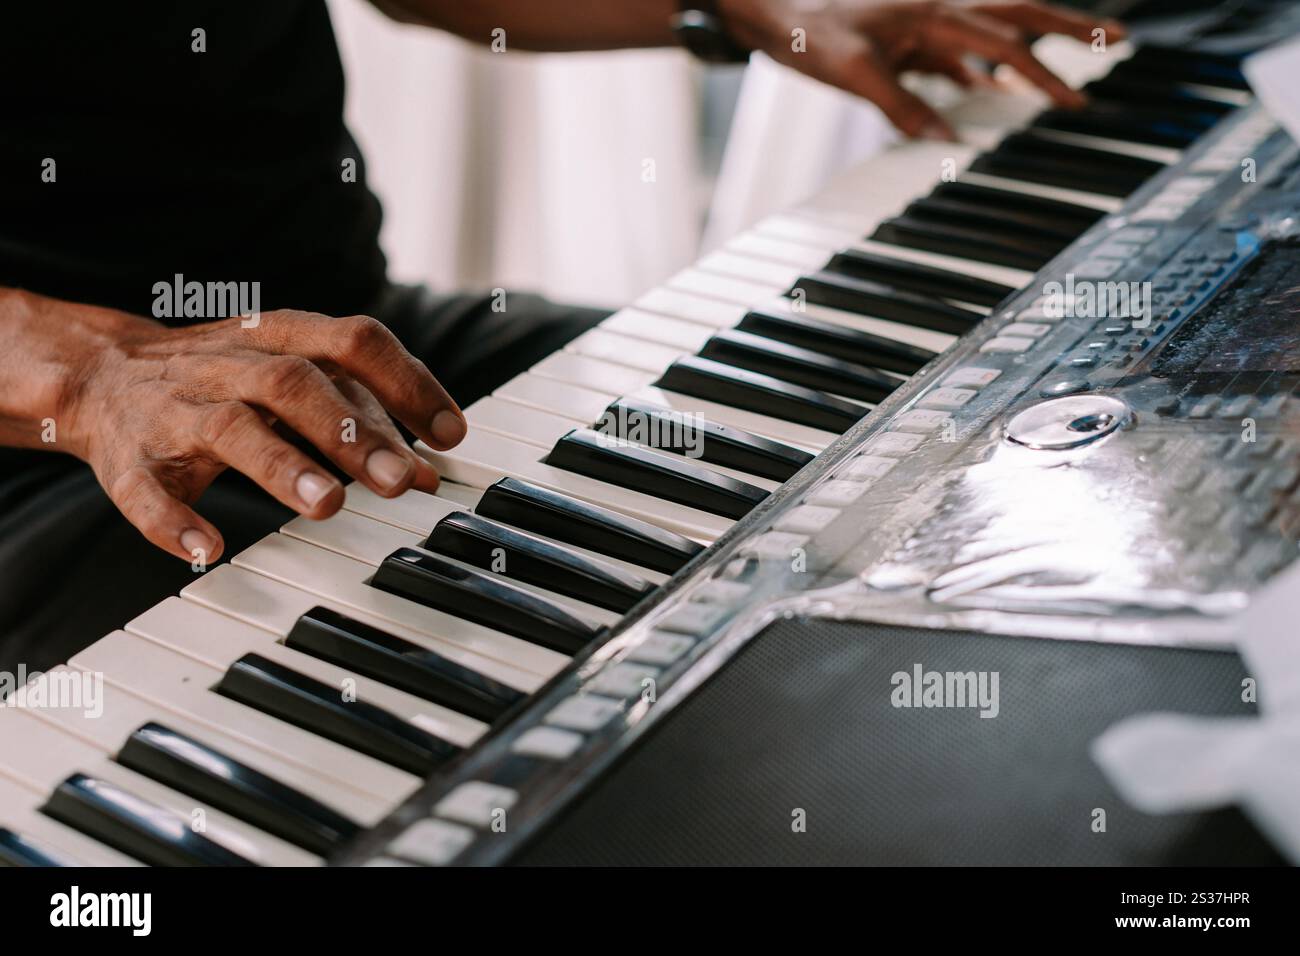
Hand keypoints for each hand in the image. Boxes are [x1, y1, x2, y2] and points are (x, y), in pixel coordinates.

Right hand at [47, 298, 465, 562]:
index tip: (450, 433)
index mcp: (276, 338)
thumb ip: (362, 416)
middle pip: (293, 384)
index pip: (352, 341)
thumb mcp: (294, 382)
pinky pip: (144, 490)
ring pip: (229, 429)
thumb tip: (430, 471)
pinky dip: (174, 521)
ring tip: (328, 506)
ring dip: (281, 466)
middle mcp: (227, 365)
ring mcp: (175, 410)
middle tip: (399, 480)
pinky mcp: (129, 459)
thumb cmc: (223, 379)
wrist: (97, 374)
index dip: (405, 382)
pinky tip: (209, 549)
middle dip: (350, 431)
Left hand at [718, 0, 1125, 139]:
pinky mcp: (913, 36)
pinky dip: (986, 67)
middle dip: (1070, 27)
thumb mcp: (855, 76)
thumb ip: (903, 106)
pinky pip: (962, 51)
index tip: (1075, 98)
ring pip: (997, 28)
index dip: (1044, 70)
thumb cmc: (811, 35)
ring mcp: (929, 20)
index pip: (1004, 43)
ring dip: (1035, 44)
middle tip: (1118, 40)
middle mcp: (939, 7)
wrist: (776, 13)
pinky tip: (998, 88)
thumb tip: (947, 141)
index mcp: (933, 11)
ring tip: (1072, 62)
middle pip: (1020, 14)